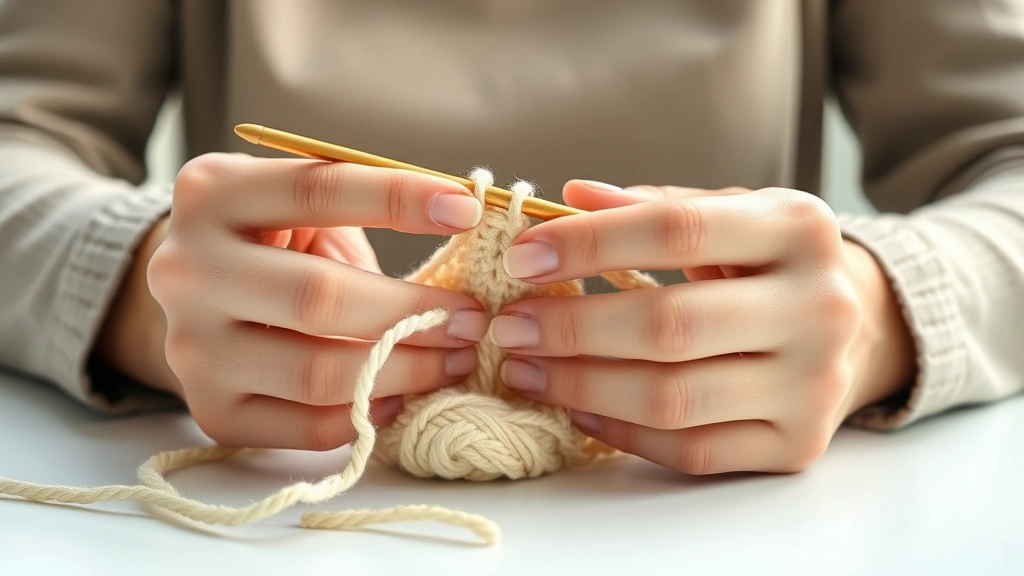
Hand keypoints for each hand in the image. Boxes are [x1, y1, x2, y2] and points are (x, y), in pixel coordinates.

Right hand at [101, 153, 492, 450]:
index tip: (467, 211)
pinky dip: (368, 413)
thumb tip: (463, 222)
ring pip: (318, 372)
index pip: (316, 190)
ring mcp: (192, 347)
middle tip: (471, 319)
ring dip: (406, 370)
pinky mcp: (213, 410)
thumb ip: (365, 208)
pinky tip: (401, 395)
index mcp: (211, 194)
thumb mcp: (302, 207)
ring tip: (452, 359)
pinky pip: (309, 426)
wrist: (197, 303)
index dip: (397, 199)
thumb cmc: (275, 245)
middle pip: (319, 296)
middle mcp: (187, 270)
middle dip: (413, 310)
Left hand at [488, 181, 915, 473]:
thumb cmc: (768, 264)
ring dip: (580, 385)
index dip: (590, 243)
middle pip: (671, 325)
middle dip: (572, 328)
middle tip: (510, 325)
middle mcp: (820, 307)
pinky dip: (620, 430)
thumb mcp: (729, 215)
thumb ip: (653, 204)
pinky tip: (576, 407)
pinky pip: (690, 450)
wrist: (859, 328)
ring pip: (673, 398)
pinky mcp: (797, 445)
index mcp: (799, 228)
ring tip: (525, 368)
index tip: (521, 257)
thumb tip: (568, 199)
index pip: (677, 229)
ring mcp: (814, 385)